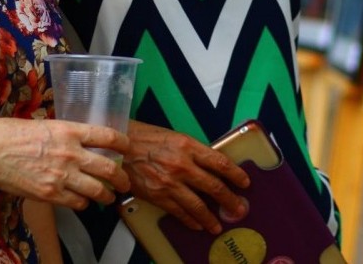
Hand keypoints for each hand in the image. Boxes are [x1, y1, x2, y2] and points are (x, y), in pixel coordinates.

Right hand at [0, 118, 130, 211]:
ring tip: (108, 197)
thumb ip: (65, 133)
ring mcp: (62, 175)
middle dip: (121, 178)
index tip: (128, 148)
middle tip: (125, 182)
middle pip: (108, 168)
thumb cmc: (11, 133)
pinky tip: (82, 202)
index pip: (108, 136)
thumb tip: (77, 139)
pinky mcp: (50, 194)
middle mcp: (71, 153)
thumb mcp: (45, 124)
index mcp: (70, 131)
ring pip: (96, 190)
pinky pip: (77, 202)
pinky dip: (83, 203)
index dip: (123, 143)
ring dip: (106, 195)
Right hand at [123, 120, 251, 233]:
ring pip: (198, 204)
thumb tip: (210, 165)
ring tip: (219, 225)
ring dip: (211, 217)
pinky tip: (197, 225)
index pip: (220, 162)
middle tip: (240, 208)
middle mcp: (182, 165)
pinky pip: (179, 212)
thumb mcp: (174, 137)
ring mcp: (170, 182)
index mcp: (188, 146)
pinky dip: (190, 220)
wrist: (118, 149)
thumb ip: (192, 151)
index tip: (245, 182)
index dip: (236, 174)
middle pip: (213, 185)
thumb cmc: (144, 138)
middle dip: (230, 200)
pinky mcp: (157, 195)